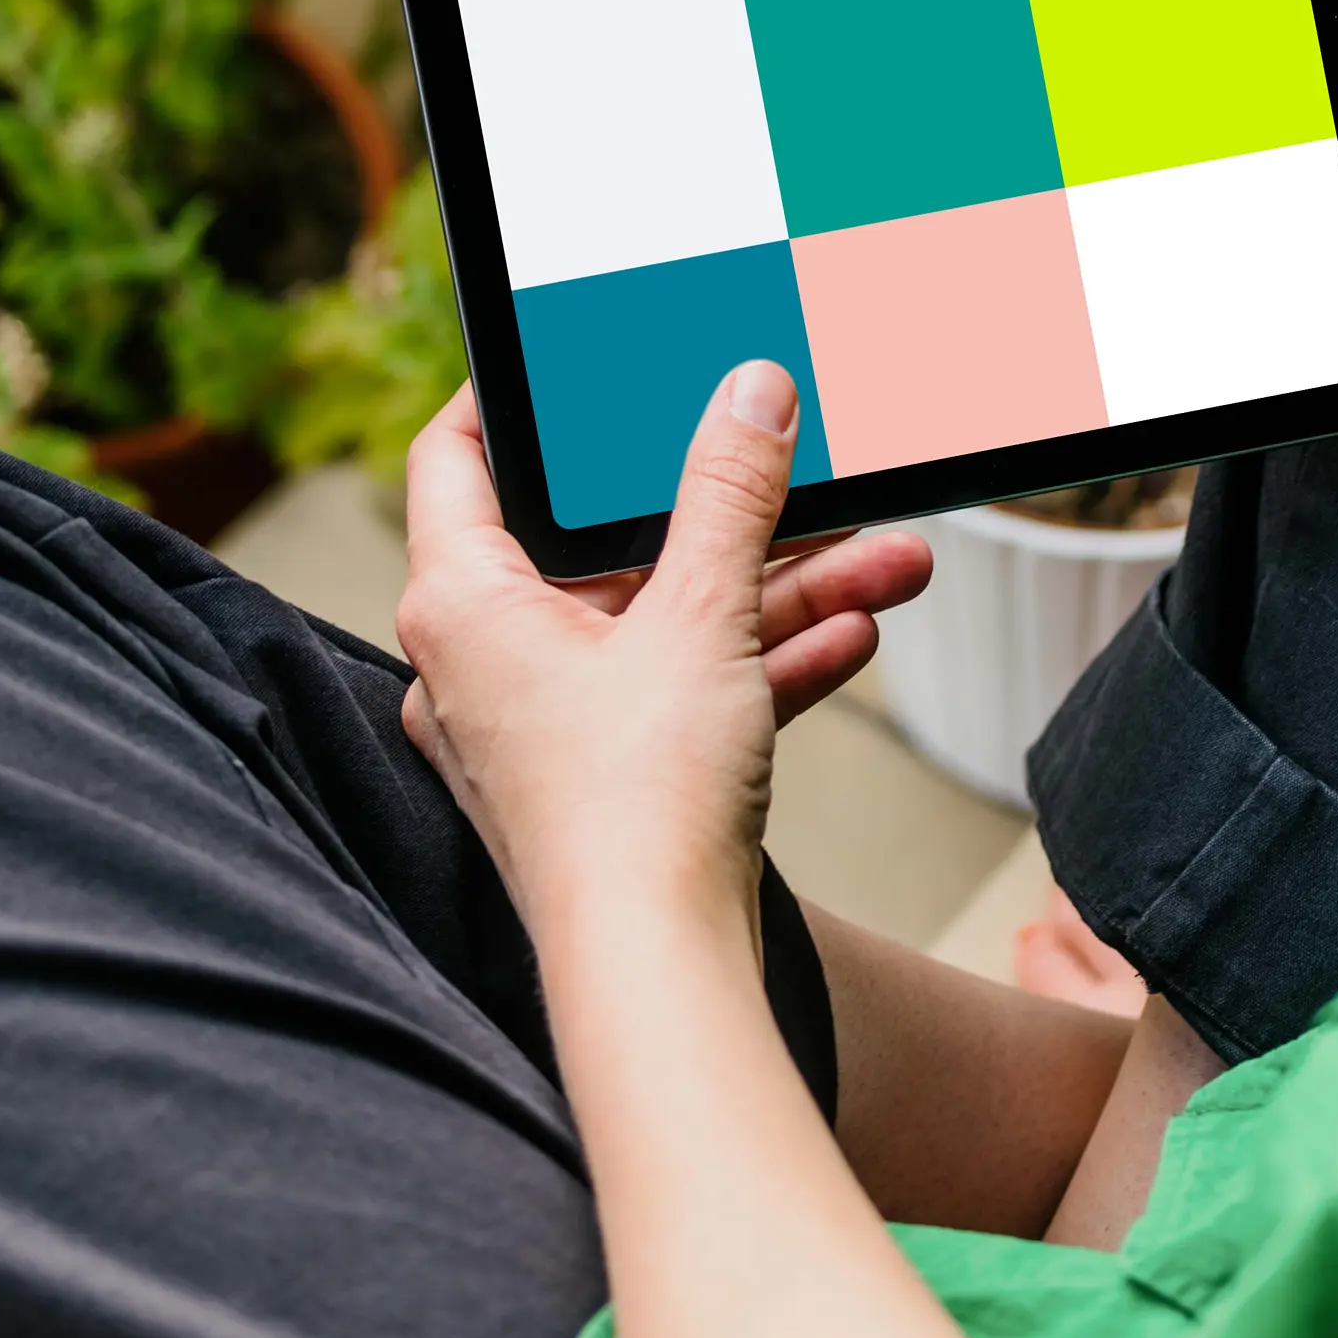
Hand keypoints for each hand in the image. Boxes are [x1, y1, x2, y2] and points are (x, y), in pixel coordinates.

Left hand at [395, 369, 931, 947]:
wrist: (661, 977)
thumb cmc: (636, 808)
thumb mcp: (700, 617)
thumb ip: (729, 493)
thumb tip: (749, 393)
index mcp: (462, 603)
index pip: (456, 457)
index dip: (512, 398)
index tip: (575, 361)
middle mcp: (482, 660)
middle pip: (600, 548)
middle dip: (725, 512)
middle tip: (791, 460)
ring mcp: (542, 725)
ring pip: (659, 624)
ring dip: (773, 589)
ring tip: (882, 558)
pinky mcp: (601, 779)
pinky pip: (678, 691)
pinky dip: (756, 661)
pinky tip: (852, 630)